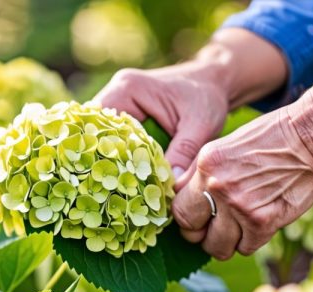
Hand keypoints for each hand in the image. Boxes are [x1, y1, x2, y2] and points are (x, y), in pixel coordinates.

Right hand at [94, 65, 228, 174]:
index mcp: (129, 89)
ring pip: (103, 135)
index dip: (103, 152)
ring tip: (117, 185)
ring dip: (110, 158)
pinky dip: (120, 154)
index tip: (113, 179)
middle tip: (112, 188)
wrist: (215, 81)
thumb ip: (184, 152)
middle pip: (96, 131)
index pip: (101, 124)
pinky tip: (127, 175)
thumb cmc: (208, 97)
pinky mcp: (126, 113)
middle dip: (104, 158)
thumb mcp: (201, 124)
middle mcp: (117, 91)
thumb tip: (171, 186)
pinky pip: (115, 137)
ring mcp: (119, 102)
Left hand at [172, 95, 312, 259]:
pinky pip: (246, 248)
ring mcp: (240, 206)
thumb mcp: (223, 146)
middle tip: (213, 229)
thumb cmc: (269, 139)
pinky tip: (258, 225)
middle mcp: (217, 187)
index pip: (178, 208)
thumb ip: (197, 173)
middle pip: (192, 232)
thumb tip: (176, 194)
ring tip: (236, 230)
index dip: (187, 218)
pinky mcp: (263, 221)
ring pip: (217, 247)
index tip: (197, 218)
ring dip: (225, 243)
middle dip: (201, 235)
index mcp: (205, 166)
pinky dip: (250, 241)